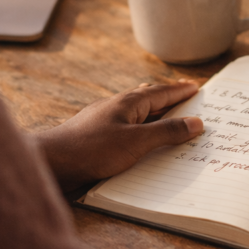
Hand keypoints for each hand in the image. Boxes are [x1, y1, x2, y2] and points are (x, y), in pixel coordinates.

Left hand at [36, 81, 203, 191]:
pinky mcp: (96, 136)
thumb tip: (196, 122)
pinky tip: (137, 136)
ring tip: (165, 112)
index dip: (180, 91)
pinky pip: (125, 126)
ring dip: (153, 112)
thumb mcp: (136, 142)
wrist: (52, 162)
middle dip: (167, 97)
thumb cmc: (92, 149)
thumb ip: (166, 132)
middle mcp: (116, 107)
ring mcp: (104, 120)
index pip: (161, 92)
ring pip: (135, 112)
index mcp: (129, 103)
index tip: (196, 87)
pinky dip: (139, 127)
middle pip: (148, 98)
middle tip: (184, 95)